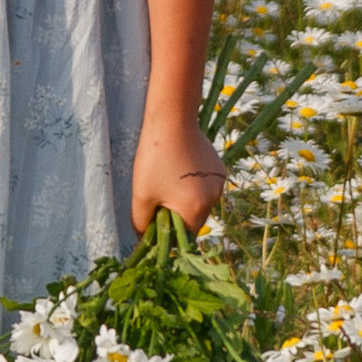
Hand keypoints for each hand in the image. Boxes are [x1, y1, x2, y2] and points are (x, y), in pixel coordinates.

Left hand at [130, 111, 228, 234]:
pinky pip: (205, 188)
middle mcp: (213, 199)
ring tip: (167, 179)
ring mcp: (219, 183)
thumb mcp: (141, 195)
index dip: (168, 234)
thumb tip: (145, 241)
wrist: (172, 120)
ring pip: (200, 204)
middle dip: (175, 216)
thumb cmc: (154, 157)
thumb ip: (142, 224)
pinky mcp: (219, 169)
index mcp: (196, 209)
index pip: (184, 236)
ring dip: (185, 201)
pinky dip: (193, 186)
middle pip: (193, 220)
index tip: (154, 219)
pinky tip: (179, 169)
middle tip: (157, 197)